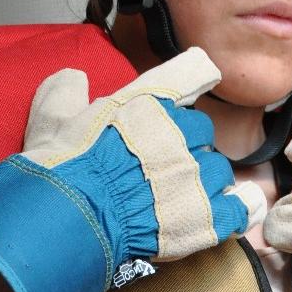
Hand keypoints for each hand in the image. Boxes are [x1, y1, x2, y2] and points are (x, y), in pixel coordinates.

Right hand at [0, 48, 265, 291]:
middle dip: (186, 144)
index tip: (199, 82)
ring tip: (176, 199)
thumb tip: (75, 81)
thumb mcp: (50, 118)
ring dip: (204, 181)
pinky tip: (231, 211)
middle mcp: (179, 133)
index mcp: (147, 103)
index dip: (197, 76)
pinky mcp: (208, 217)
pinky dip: (239, 208)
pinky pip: (241, 207)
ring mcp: (197, 176)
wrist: (69, 220)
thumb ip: (65, 92)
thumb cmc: (59, 170)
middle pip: (201, 130)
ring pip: (219, 170)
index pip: (193, 70)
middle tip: (160, 165)